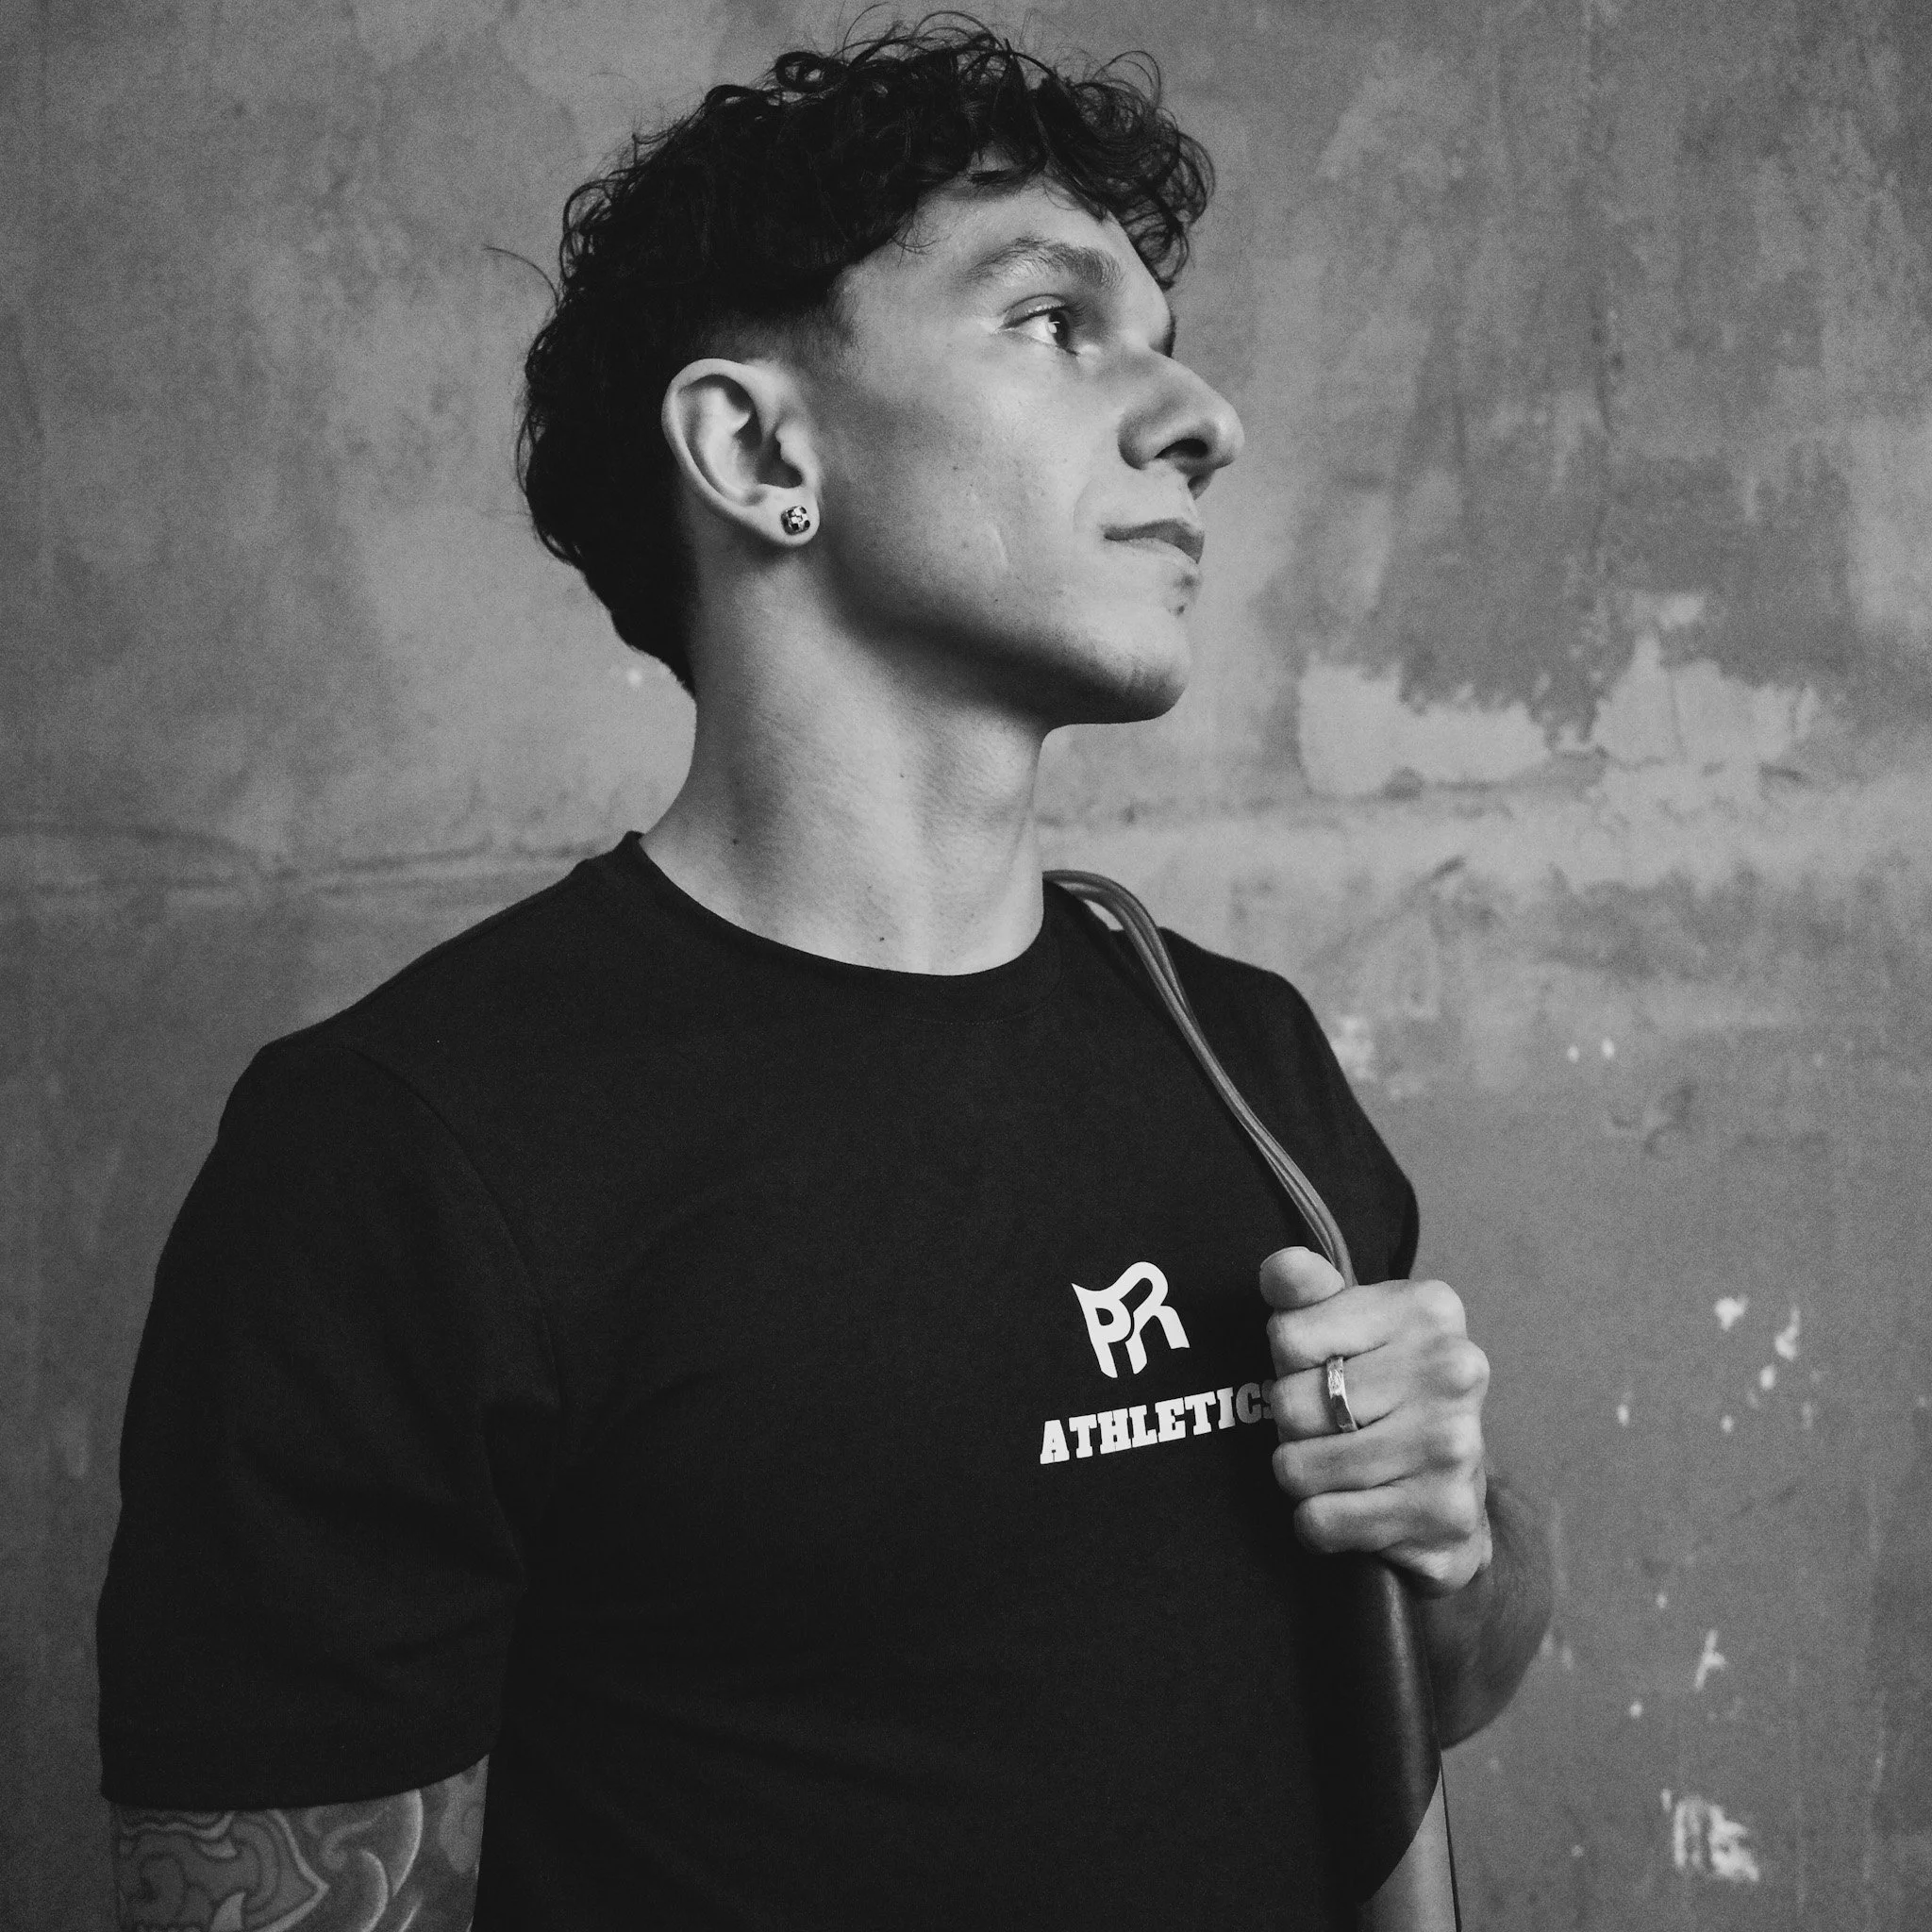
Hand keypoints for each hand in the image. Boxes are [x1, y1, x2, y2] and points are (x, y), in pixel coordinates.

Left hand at [1260, 1246, 1491, 1596]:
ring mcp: (1455, 1445)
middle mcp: (1454, 1371)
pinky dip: (1319, 1523)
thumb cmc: (1381, 1390)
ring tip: (1342, 1465)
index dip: (1288, 1362)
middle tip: (1333, 1425)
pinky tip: (1355, 1506)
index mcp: (1429, 1309)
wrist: (1451, 1486)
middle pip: (1290, 1404)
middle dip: (1293, 1424)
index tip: (1325, 1368)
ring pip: (1298, 1468)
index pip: (1286, 1336)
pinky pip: (1321, 1521)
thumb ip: (1304, 1290)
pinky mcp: (1444, 1515)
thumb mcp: (1345, 1324)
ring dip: (1303, 1476)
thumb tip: (1280, 1268)